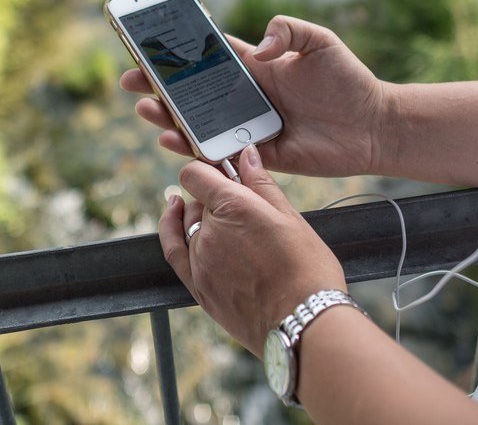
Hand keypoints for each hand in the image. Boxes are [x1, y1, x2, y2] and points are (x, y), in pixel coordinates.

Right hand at [120, 15, 389, 177]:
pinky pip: (219, 154)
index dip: (176, 52)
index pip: (206, 58)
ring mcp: (248, 128)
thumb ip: (287, 31)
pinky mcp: (258, 157)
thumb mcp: (319, 41)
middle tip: (130, 81)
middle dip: (157, 87)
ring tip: (147, 110)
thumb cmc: (349, 80)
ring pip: (197, 125)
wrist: (374, 126)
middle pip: (190, 93)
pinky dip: (194, 150)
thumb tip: (255, 51)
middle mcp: (245, 98)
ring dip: (168, 118)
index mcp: (254, 68)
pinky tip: (174, 140)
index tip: (147, 45)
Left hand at [159, 145, 346, 354]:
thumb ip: (262, 184)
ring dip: (201, 215)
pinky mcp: (198, 285)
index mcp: (234, 207)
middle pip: (199, 200)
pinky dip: (170, 229)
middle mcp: (210, 231)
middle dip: (215, 196)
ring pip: (188, 223)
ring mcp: (200, 260)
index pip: (198, 173)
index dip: (208, 168)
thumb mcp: (291, 218)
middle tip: (242, 203)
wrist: (303, 323)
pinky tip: (174, 216)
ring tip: (225, 218)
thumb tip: (247, 155)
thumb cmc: (307, 272)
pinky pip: (173, 249)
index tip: (221, 170)